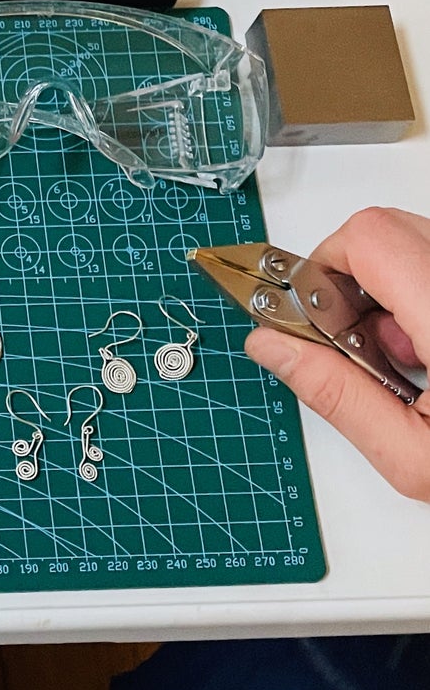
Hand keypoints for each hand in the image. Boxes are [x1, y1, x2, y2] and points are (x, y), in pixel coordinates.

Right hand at [245, 207, 429, 500]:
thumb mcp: (418, 458)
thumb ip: (335, 393)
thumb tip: (275, 346)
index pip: (366, 236)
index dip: (324, 269)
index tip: (315, 319)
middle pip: (388, 231)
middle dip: (355, 282)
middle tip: (366, 348)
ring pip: (418, 247)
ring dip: (396, 294)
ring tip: (416, 363)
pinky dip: (425, 303)